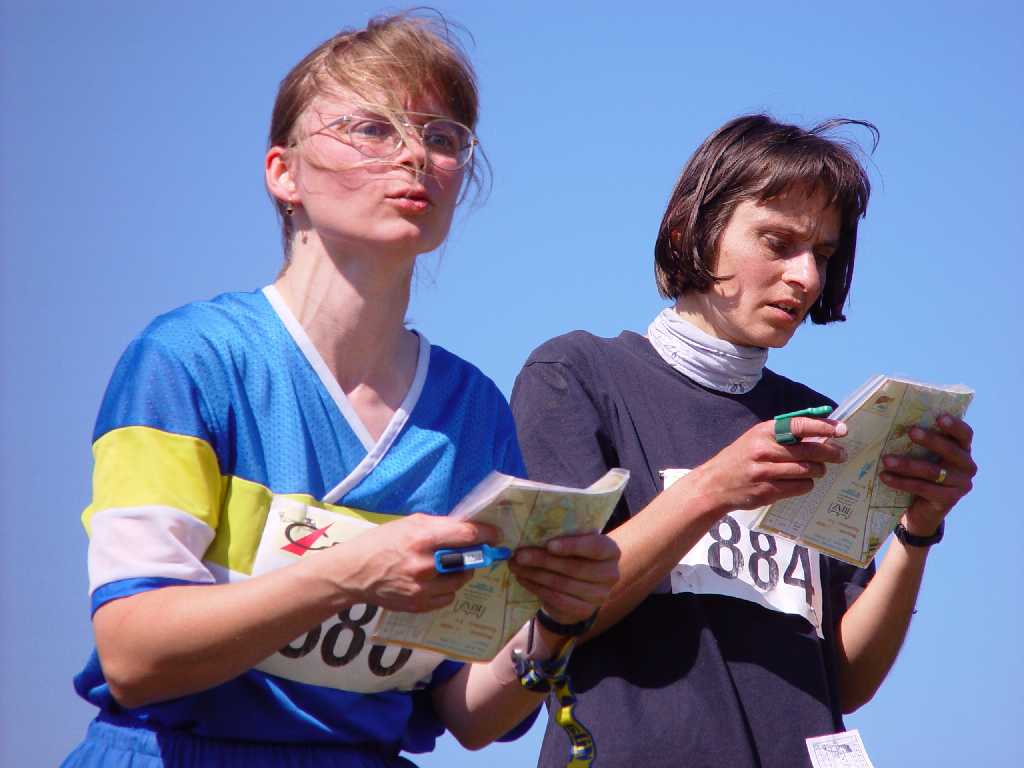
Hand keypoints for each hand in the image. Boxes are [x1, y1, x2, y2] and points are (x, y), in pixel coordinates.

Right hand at [328, 513, 496, 612]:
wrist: (354, 573)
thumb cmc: (382, 542)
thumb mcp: (409, 523)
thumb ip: (439, 526)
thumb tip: (468, 527)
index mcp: (422, 538)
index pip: (466, 535)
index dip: (485, 533)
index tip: (495, 534)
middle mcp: (424, 565)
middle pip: (468, 560)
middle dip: (476, 554)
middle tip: (477, 551)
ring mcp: (422, 588)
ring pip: (461, 580)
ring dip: (461, 572)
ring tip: (450, 565)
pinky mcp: (419, 605)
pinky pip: (448, 597)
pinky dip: (447, 588)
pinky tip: (436, 580)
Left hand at [508, 533, 619, 624]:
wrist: (576, 589)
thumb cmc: (573, 557)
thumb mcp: (573, 542)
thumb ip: (563, 535)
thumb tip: (534, 529)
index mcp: (610, 551)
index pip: (596, 547)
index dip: (572, 546)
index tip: (549, 544)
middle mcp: (610, 574)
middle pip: (574, 567)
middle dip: (543, 560)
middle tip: (519, 554)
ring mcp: (599, 595)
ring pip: (562, 584)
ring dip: (535, 574)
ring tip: (515, 565)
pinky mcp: (584, 611)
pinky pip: (557, 599)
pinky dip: (537, 588)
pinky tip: (523, 579)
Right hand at [689, 416, 848, 512]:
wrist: (715, 484)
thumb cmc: (740, 458)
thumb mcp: (756, 438)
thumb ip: (783, 434)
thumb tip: (819, 433)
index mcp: (763, 432)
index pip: (800, 425)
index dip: (824, 427)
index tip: (842, 430)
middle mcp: (764, 450)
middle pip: (809, 450)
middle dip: (831, 453)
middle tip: (841, 455)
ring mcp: (765, 472)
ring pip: (808, 470)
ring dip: (819, 470)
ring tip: (819, 469)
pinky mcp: (768, 491)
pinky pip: (800, 487)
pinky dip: (807, 484)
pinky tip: (803, 481)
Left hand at [879, 414, 976, 536]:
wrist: (921, 510)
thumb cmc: (920, 475)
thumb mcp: (923, 456)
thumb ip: (919, 442)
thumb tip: (894, 423)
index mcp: (963, 450)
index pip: (965, 435)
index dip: (954, 426)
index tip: (939, 417)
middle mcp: (967, 467)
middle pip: (951, 450)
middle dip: (930, 440)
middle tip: (910, 431)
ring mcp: (961, 485)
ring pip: (932, 471)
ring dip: (907, 465)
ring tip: (886, 460)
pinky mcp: (949, 500)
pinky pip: (923, 488)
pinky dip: (901, 482)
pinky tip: (885, 477)